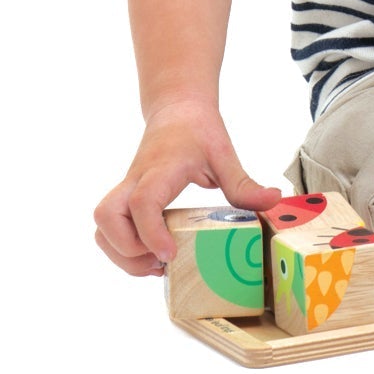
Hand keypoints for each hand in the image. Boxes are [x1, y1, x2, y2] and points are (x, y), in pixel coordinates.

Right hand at [93, 100, 282, 276]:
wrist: (177, 110)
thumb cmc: (199, 131)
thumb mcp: (225, 155)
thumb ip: (244, 183)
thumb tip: (273, 201)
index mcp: (160, 170)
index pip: (142, 203)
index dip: (151, 233)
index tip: (169, 255)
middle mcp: (134, 182)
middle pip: (106, 219)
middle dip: (128, 249)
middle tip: (163, 260)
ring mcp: (125, 191)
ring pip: (101, 228)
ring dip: (121, 254)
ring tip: (156, 264)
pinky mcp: (124, 200)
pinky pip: (108, 230)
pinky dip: (122, 248)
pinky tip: (152, 255)